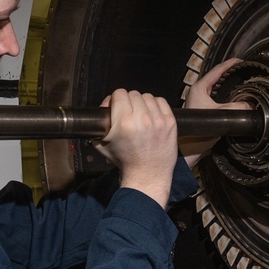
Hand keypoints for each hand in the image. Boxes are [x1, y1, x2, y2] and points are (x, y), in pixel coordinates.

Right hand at [92, 89, 177, 206]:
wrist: (147, 175)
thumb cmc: (126, 161)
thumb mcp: (102, 144)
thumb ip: (98, 125)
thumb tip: (104, 106)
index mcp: (124, 122)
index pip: (119, 93)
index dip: (116, 99)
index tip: (117, 105)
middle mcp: (142, 119)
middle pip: (133, 94)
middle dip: (129, 101)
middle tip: (128, 112)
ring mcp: (158, 120)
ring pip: (147, 96)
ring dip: (142, 103)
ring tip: (141, 114)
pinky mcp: (170, 122)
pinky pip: (161, 101)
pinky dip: (156, 105)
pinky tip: (152, 114)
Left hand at [181, 59, 252, 168]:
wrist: (189, 147)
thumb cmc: (199, 130)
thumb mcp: (221, 116)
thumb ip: (237, 109)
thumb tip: (251, 105)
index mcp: (199, 88)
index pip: (216, 71)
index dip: (229, 64)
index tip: (240, 60)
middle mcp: (198, 91)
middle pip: (216, 77)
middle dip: (229, 72)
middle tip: (242, 69)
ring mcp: (199, 99)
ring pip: (216, 86)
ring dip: (227, 83)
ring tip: (240, 80)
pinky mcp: (202, 107)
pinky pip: (215, 95)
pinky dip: (225, 93)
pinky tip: (234, 96)